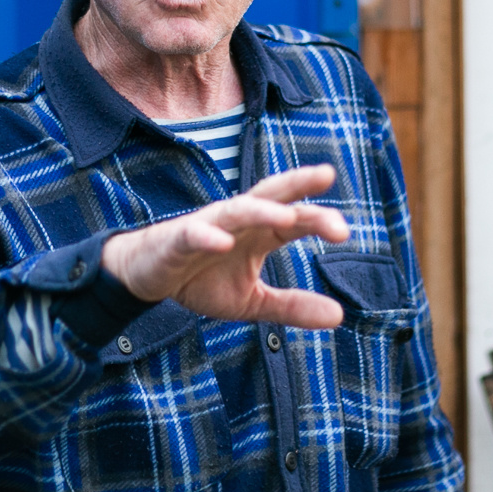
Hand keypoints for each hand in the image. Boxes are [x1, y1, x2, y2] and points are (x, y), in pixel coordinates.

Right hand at [100, 165, 347, 328]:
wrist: (147, 277)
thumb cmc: (202, 280)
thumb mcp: (252, 301)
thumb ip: (292, 306)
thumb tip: (340, 316)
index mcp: (259, 233)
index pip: (294, 219)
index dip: (318, 218)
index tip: (345, 231)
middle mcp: (238, 222)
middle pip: (271, 196)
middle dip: (297, 185)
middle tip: (327, 175)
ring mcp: (207, 227)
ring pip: (236, 210)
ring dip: (261, 210)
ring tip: (287, 217)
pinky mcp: (177, 240)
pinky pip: (193, 234)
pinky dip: (207, 235)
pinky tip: (223, 242)